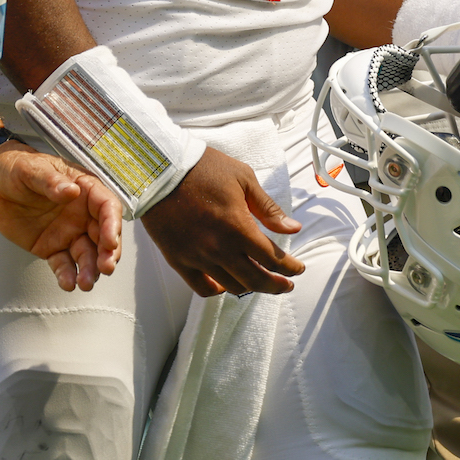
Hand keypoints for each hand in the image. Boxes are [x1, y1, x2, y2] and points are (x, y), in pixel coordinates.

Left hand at [0, 143, 122, 291]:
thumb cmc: (16, 167)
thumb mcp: (30, 169)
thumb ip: (50, 180)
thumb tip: (72, 191)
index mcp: (84, 189)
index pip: (107, 207)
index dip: (112, 224)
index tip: (109, 241)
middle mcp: (81, 213)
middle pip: (103, 235)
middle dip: (108, 253)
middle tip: (106, 268)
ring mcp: (68, 233)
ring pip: (87, 254)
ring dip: (90, 269)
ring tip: (85, 283)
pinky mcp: (52, 248)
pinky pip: (64, 264)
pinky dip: (68, 275)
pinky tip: (68, 284)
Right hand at [139, 148, 303, 296]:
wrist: (160, 169)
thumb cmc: (204, 168)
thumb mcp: (243, 179)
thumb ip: (268, 208)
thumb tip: (293, 229)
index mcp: (238, 226)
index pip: (272, 259)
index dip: (290, 268)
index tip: (298, 269)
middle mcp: (219, 248)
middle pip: (256, 280)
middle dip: (276, 285)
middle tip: (286, 285)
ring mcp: (197, 257)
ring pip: (232, 286)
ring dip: (251, 288)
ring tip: (259, 282)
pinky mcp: (178, 260)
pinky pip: (201, 288)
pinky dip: (217, 290)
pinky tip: (225, 285)